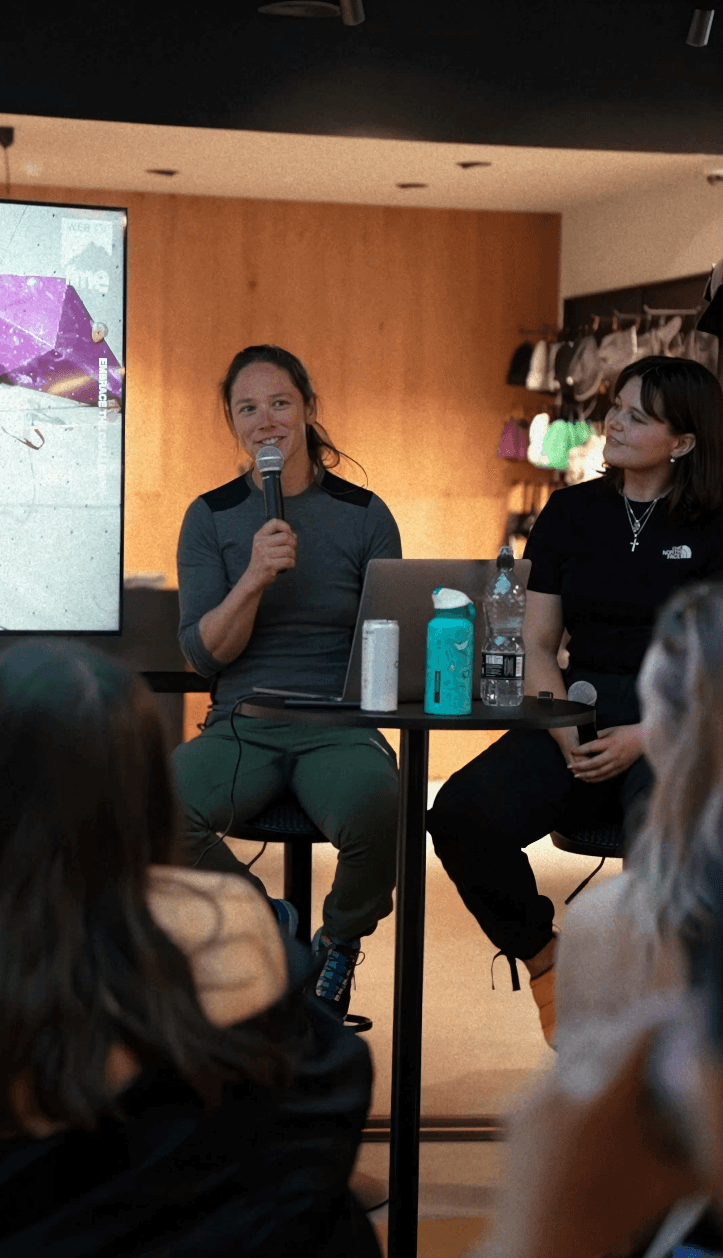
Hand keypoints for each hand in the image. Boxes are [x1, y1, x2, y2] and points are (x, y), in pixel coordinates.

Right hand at [245, 519, 296, 590]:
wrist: (253, 577)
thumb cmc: (262, 561)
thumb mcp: (264, 545)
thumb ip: (278, 538)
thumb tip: (294, 535)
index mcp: (260, 536)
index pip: (274, 523)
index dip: (286, 527)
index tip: (289, 533)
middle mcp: (261, 543)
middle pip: (285, 537)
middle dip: (293, 543)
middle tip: (291, 548)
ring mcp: (264, 555)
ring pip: (288, 550)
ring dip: (293, 555)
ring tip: (288, 558)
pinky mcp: (270, 565)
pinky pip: (288, 561)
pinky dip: (292, 563)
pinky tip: (287, 565)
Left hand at [469, 1009, 700, 1257]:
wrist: (540, 1247)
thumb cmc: (608, 1220)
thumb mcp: (663, 1185)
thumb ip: (693, 1152)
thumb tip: (713, 1132)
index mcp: (604, 1102)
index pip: (635, 1035)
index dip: (659, 1017)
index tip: (675, 1009)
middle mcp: (564, 1088)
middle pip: (600, 1034)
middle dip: (628, 1029)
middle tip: (653, 1031)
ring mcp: (533, 1097)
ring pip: (570, 1051)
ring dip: (597, 1048)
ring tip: (621, 1060)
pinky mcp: (515, 1110)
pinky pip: (547, 1077)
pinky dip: (572, 1076)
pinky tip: (589, 1094)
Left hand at [567, 724, 644, 783]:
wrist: (645, 740)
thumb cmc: (627, 732)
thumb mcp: (611, 730)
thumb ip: (598, 736)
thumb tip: (584, 739)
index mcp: (612, 743)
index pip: (593, 747)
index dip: (581, 749)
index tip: (572, 750)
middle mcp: (615, 755)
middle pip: (594, 763)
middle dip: (580, 766)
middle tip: (570, 766)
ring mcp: (619, 763)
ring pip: (600, 773)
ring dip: (587, 775)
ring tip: (576, 775)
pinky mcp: (622, 769)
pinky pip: (607, 776)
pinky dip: (596, 779)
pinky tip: (588, 779)